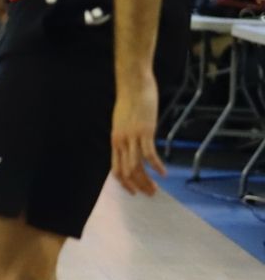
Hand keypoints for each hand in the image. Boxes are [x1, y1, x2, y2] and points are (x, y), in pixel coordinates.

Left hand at [110, 69, 164, 194]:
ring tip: (156, 189)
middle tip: (150, 194)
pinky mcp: (144, 131)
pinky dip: (156, 166)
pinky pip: (149, 154)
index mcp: (115, 141)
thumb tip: (130, 146)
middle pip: (126, 171)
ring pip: (136, 166)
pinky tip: (163, 173)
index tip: (134, 191)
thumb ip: (126, 136)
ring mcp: (132, 137)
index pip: (116, 168)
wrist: (133, 84)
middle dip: (138, 186)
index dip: (124, 183)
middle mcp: (121, 142)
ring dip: (146, 181)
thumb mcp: (122, 122)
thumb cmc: (130, 102)